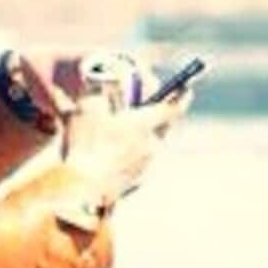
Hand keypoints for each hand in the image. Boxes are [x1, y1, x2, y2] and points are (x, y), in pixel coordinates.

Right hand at [61, 87, 190, 202]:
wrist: (81, 189)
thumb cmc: (84, 146)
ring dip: (141, 136)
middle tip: (148, 107)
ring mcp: (145, 166)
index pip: (173, 107)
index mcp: (143, 124)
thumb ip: (98, 90)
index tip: (187, 88)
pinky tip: (109, 156)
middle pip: (163, 126)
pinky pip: (139, 162)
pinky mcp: (136, 182)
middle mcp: (151, 145)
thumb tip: (102, 78)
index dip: (181, 95)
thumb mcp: (86, 109)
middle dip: (158, 115)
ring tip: (119, 133)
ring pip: (150, 145)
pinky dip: (130, 155)